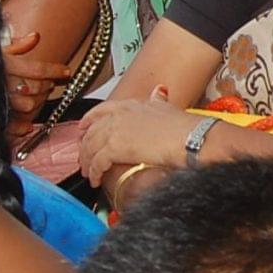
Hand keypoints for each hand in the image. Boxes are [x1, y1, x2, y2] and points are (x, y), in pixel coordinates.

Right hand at [0, 22, 74, 127]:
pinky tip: (28, 126)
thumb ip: (16, 45)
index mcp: (4, 64)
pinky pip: (10, 125)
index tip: (66, 71)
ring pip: (27, 106)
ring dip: (37, 103)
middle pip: (34, 88)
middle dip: (46, 86)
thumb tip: (35, 37)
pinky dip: (21, 127)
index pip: (36, 68)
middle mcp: (2, 82)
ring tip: (39, 99)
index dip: (54, 70)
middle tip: (51, 84)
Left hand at [76, 95, 195, 185]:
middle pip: (91, 131)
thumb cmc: (183, 126)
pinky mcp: (114, 148)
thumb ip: (158, 100)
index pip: (100, 110)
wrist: (189, 138)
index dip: (88, 121)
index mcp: (130, 105)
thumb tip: (159, 91)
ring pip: (90, 148)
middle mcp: (118, 115)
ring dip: (87, 162)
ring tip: (89, 173)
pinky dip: (94, 173)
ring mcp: (114, 131)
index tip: (83, 129)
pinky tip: (95, 180)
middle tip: (84, 158)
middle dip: (85, 147)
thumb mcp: (167, 106)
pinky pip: (96, 163)